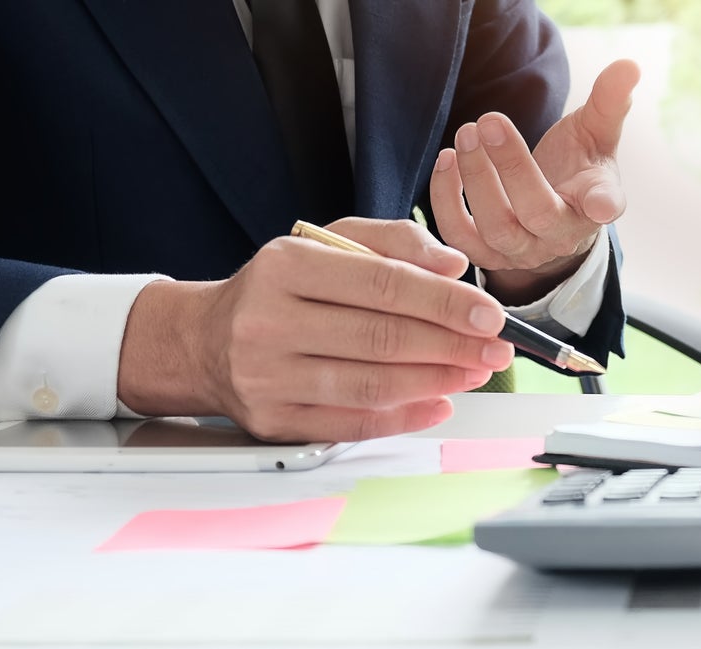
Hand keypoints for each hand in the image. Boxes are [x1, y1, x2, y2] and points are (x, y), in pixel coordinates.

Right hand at [117, 218, 515, 442]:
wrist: (204, 342)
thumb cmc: (279, 290)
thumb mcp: (327, 243)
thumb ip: (395, 242)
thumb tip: (453, 266)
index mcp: (285, 267)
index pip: (382, 284)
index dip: (445, 302)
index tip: (490, 314)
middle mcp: (268, 322)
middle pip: (381, 338)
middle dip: (452, 346)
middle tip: (496, 349)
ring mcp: (267, 377)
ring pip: (371, 385)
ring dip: (436, 382)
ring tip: (474, 373)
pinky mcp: (273, 422)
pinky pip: (352, 425)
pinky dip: (404, 417)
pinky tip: (439, 403)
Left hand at [430, 60, 640, 303]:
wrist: (553, 211)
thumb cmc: (578, 167)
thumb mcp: (597, 133)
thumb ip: (610, 101)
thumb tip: (629, 65)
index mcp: (594, 205)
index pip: (603, 206)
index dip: (603, 205)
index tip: (601, 203)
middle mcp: (560, 237)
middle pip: (537, 212)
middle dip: (511, 167)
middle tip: (489, 121)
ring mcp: (522, 250)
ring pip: (496, 227)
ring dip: (475, 178)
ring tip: (466, 133)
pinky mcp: (487, 254)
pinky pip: (459, 236)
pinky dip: (445, 199)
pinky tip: (446, 159)